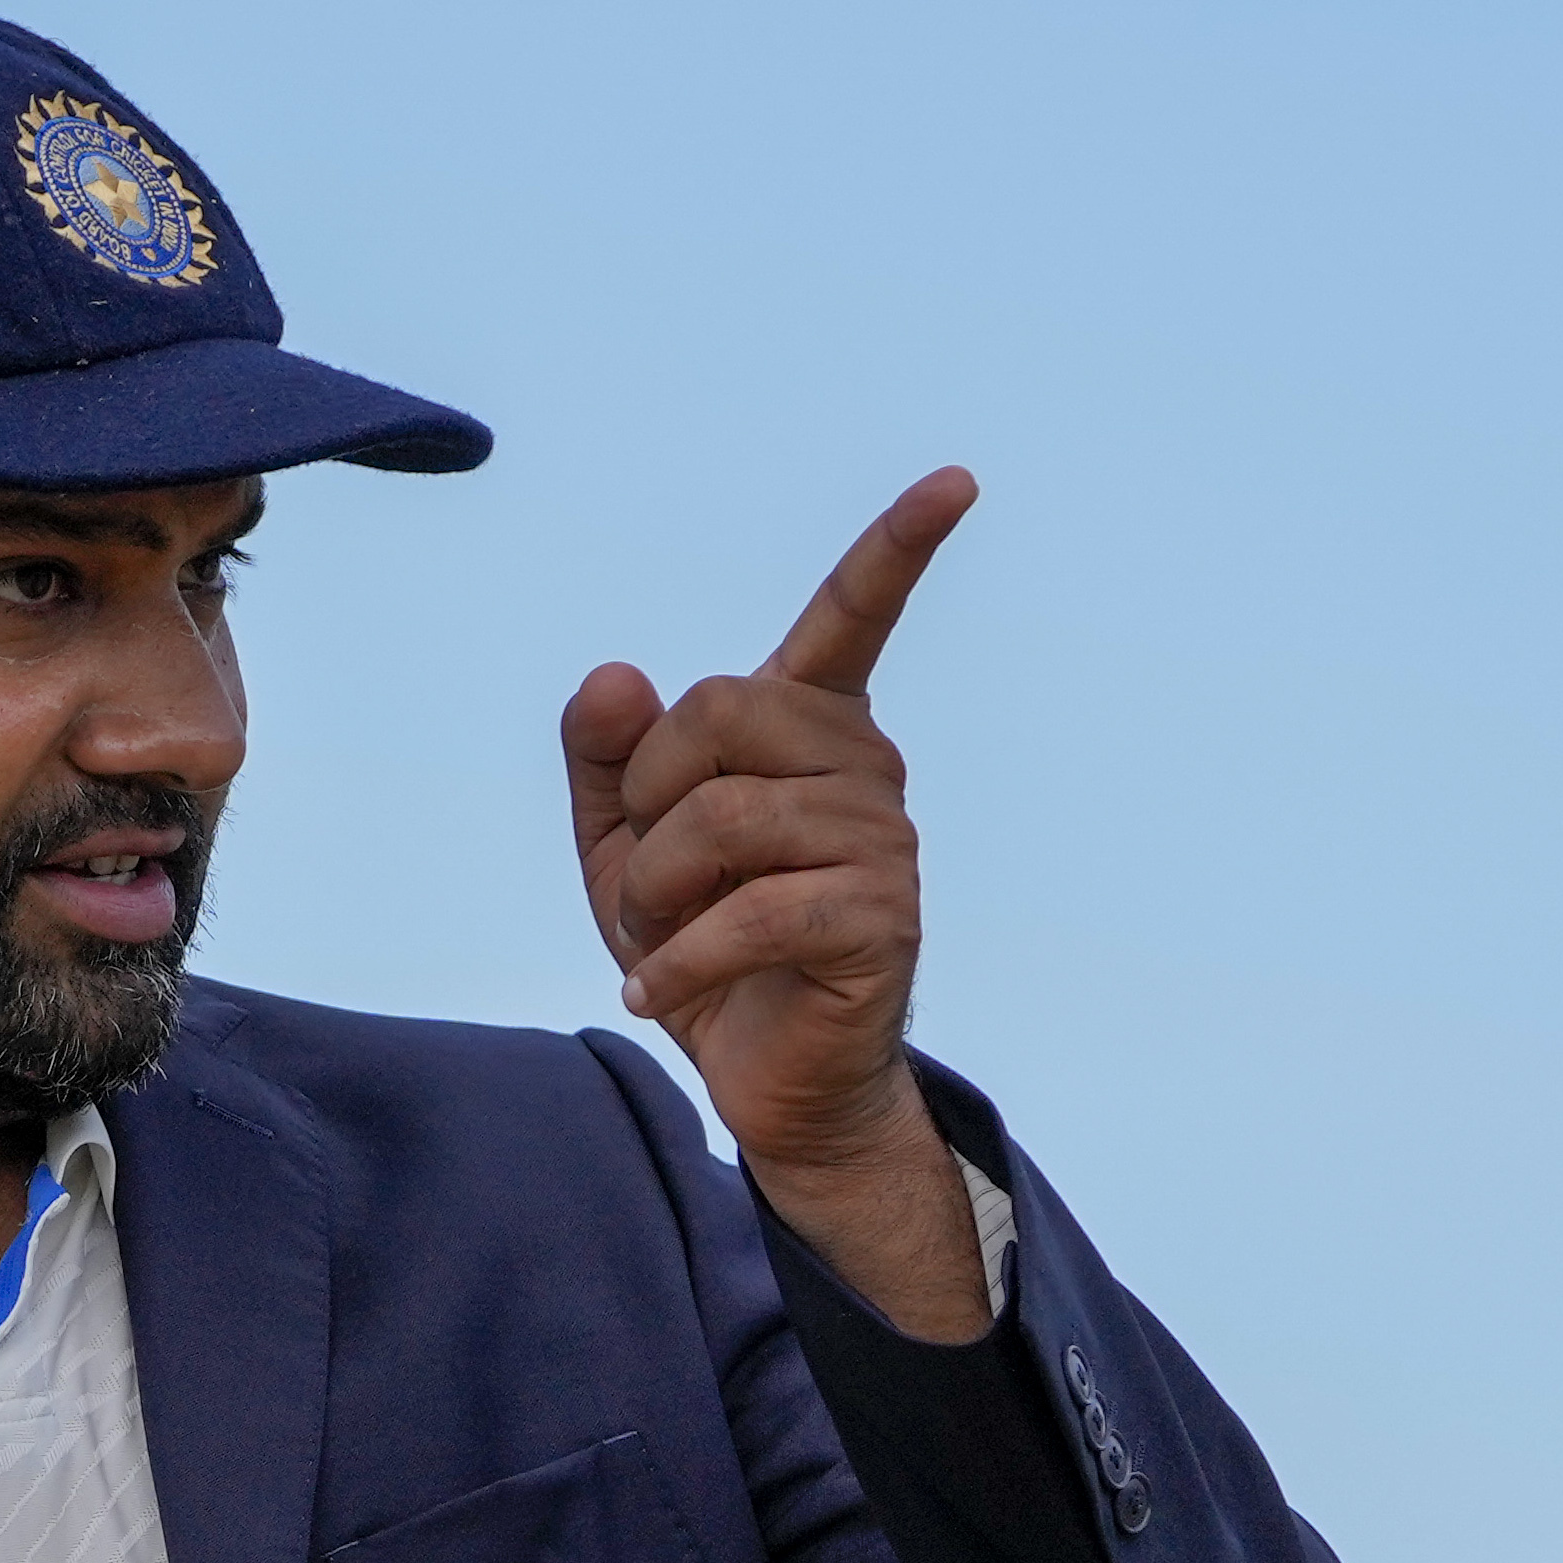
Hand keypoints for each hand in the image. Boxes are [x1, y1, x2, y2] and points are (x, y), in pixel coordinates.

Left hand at [562, 469, 992, 1339]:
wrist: (759, 1080)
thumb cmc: (698, 946)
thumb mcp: (619, 846)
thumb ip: (606, 757)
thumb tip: (617, 674)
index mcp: (809, 735)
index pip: (852, 621)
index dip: (896, 550)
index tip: (956, 482)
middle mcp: (863, 769)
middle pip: (716, 710)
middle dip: (645, 799)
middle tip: (648, 881)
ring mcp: (883, 841)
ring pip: (723, 817)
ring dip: (653, 893)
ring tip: (661, 941)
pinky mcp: (880, 919)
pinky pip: (750, 911)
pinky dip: (676, 959)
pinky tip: (653, 991)